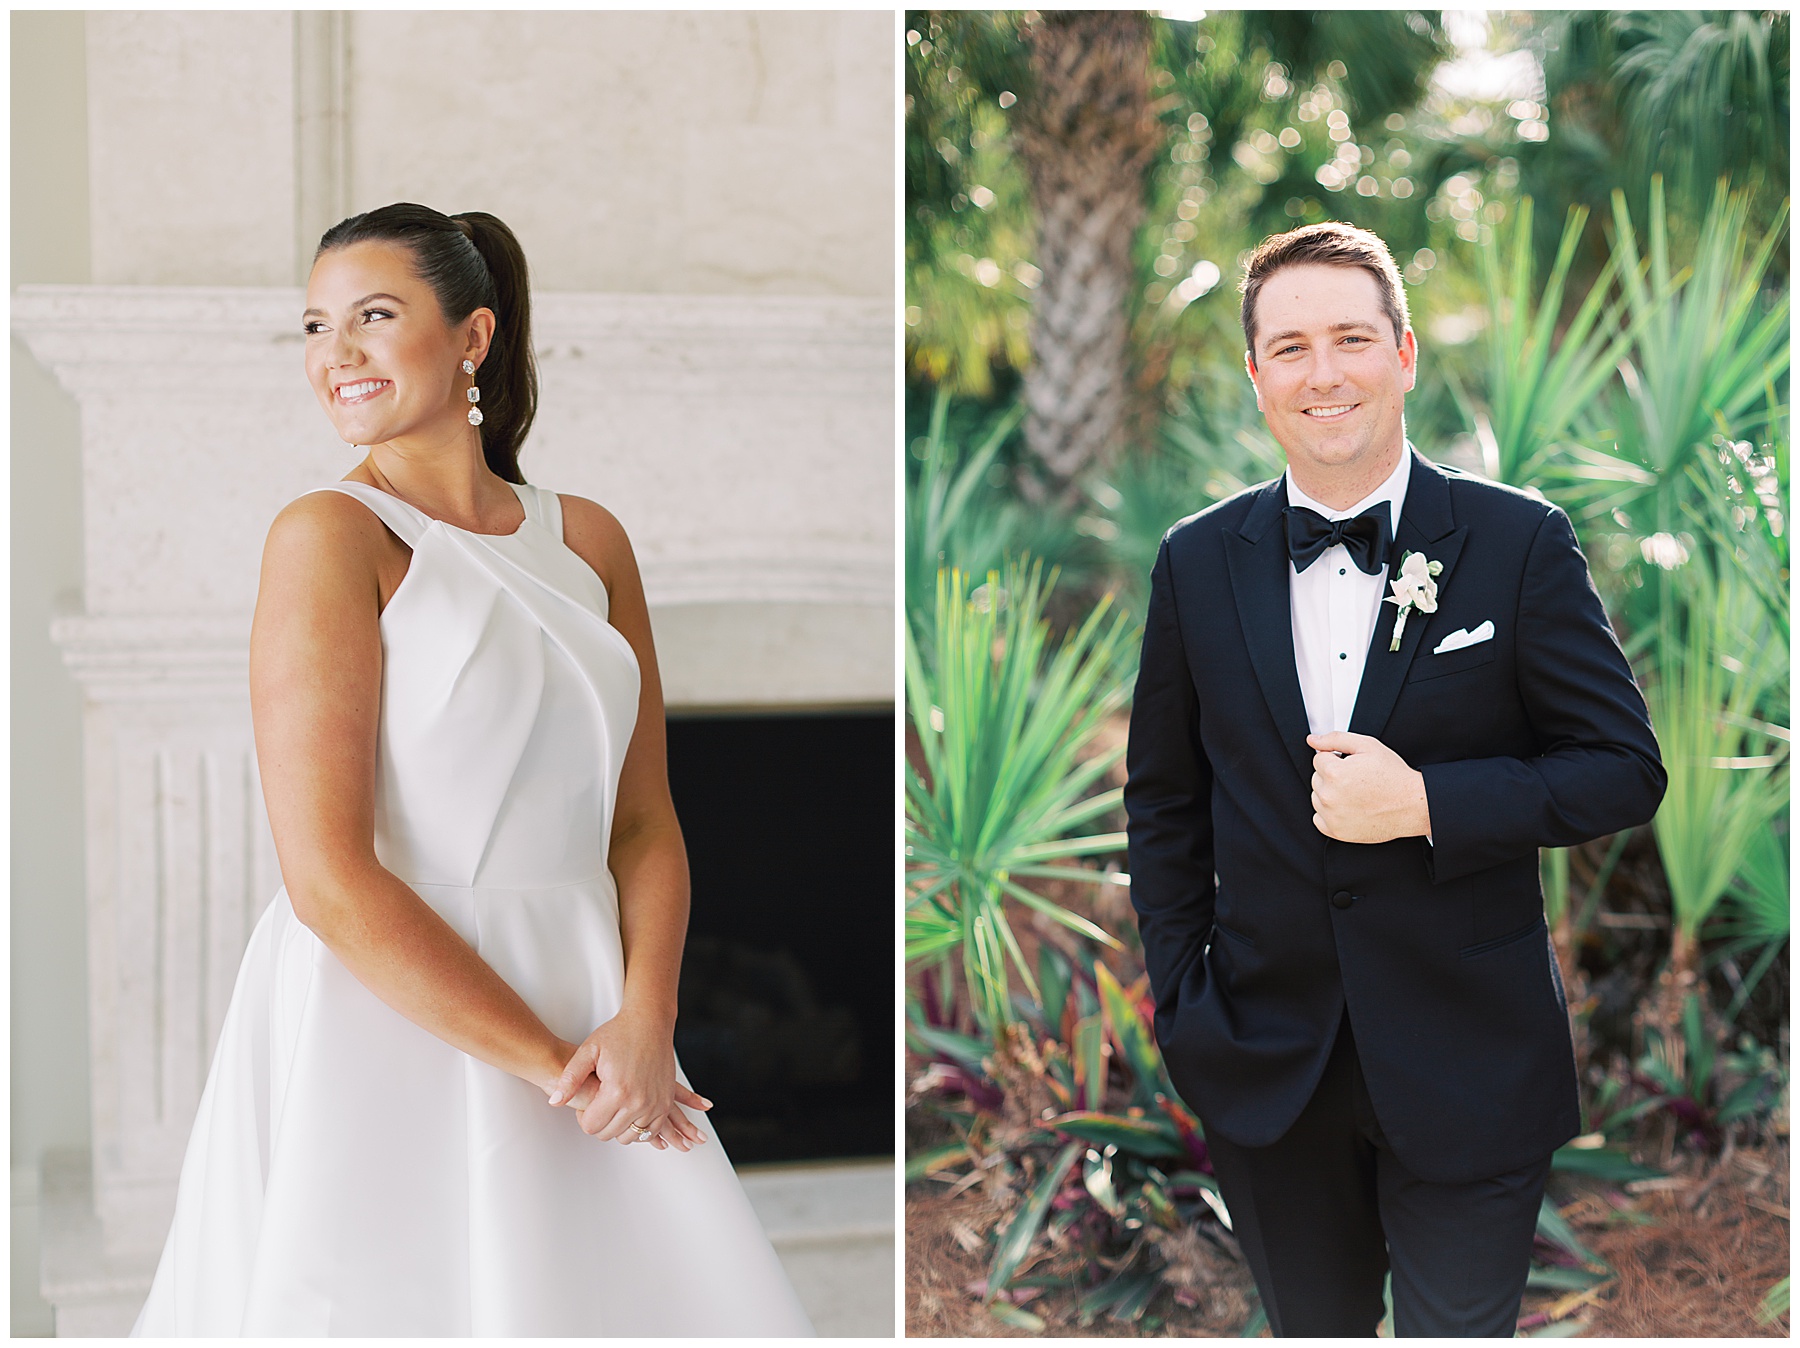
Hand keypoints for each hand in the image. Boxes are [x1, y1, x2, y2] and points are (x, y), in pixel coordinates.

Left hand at [546, 1009, 712, 1148]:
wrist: (650, 1022)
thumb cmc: (620, 1034)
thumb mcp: (588, 1052)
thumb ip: (569, 1079)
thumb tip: (555, 1102)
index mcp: (617, 1091)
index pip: (591, 1127)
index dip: (584, 1116)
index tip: (588, 1101)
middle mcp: (639, 1102)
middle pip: (608, 1134)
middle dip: (600, 1122)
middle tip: (600, 1100)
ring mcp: (655, 1104)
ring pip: (628, 1137)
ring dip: (619, 1126)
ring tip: (615, 1103)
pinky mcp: (665, 1103)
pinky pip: (650, 1131)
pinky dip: (638, 1125)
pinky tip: (631, 1108)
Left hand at [1306, 731, 1431, 842]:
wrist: (1412, 805)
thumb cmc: (1393, 775)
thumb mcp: (1367, 746)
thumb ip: (1335, 739)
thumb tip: (1312, 740)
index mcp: (1334, 773)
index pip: (1318, 759)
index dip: (1337, 759)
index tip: (1353, 766)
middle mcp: (1329, 796)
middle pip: (1316, 778)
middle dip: (1332, 776)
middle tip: (1357, 779)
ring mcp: (1332, 816)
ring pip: (1317, 797)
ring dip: (1330, 794)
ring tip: (1355, 793)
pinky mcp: (1337, 832)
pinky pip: (1319, 818)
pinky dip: (1329, 813)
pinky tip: (1348, 808)